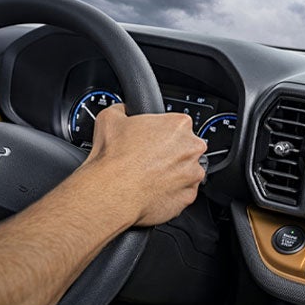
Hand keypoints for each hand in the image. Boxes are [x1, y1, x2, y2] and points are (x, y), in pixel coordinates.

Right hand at [79, 104, 206, 225]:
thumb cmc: (113, 158)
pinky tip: (153, 190)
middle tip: (148, 158)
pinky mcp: (190, 195)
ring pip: (187, 170)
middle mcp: (192, 148)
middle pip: (186, 147)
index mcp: (178, 125)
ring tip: (149, 175)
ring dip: (172, 172)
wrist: (111, 191)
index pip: (177, 124)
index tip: (152, 139)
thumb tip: (124, 109)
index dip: (162, 132)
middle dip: (170, 152)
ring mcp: (194, 173)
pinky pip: (183, 191)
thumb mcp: (110, 118)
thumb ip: (123, 109)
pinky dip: (171, 191)